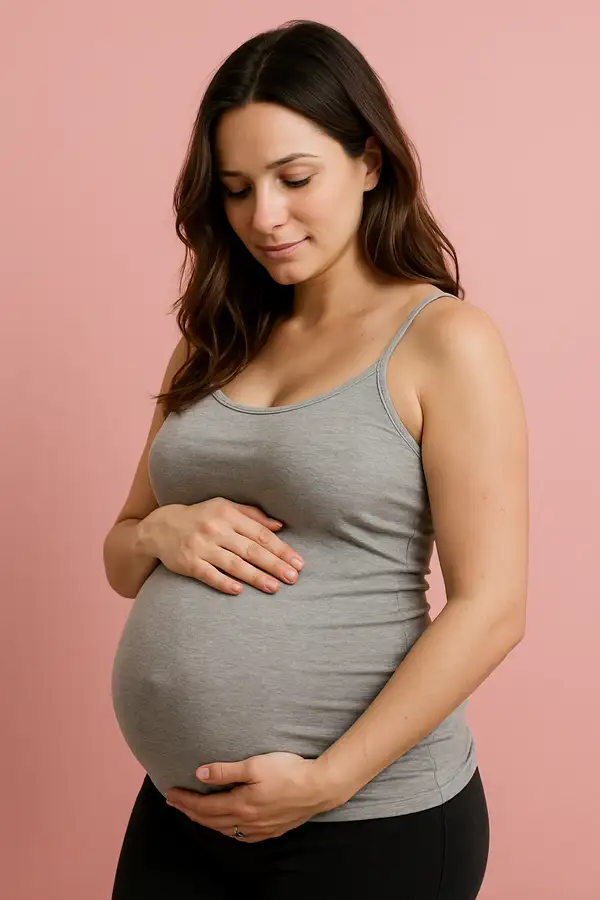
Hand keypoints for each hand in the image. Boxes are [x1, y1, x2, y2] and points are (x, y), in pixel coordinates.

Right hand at [136, 498, 303, 594]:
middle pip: (250, 550)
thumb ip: (253, 515)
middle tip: (293, 577)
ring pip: (233, 564)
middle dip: (274, 564)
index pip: (260, 534)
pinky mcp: (188, 563)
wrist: (161, 526)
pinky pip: (209, 575)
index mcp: (227, 514)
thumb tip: (280, 526)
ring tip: (274, 587)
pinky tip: (240, 590)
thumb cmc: (201, 516)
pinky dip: (224, 582)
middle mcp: (215, 529)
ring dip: (256, 577)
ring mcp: (201, 547)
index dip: (281, 549)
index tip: (298, 562)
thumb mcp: (225, 507)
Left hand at [165, 752, 338, 842]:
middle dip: (189, 811)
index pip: (204, 806)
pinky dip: (227, 830)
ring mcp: (260, 829)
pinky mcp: (272, 830)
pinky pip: (242, 836)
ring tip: (194, 813)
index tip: (170, 793)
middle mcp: (247, 821)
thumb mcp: (254, 765)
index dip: (185, 800)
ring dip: (206, 821)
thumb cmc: (288, 771)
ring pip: (225, 830)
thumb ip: (226, 771)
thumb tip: (200, 774)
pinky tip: (227, 826)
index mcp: (240, 804)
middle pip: (210, 820)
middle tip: (174, 802)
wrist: (319, 787)